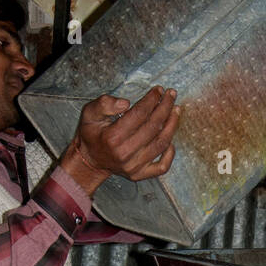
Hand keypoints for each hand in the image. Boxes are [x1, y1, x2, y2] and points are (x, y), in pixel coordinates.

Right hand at [61, 86, 179, 193]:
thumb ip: (104, 104)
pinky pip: (162, 166)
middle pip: (153, 127)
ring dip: (172, 125)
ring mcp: (133, 166)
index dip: (152, 100)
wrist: (89, 160)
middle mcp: (125, 153)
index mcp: (112, 137)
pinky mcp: (139, 175)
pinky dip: (170, 154)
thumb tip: (126, 103)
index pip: (139, 114)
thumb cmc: (91, 134)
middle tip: (171, 95)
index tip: (158, 90)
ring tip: (176, 110)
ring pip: (160, 144)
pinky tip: (171, 139)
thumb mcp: (89, 113)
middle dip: (165, 108)